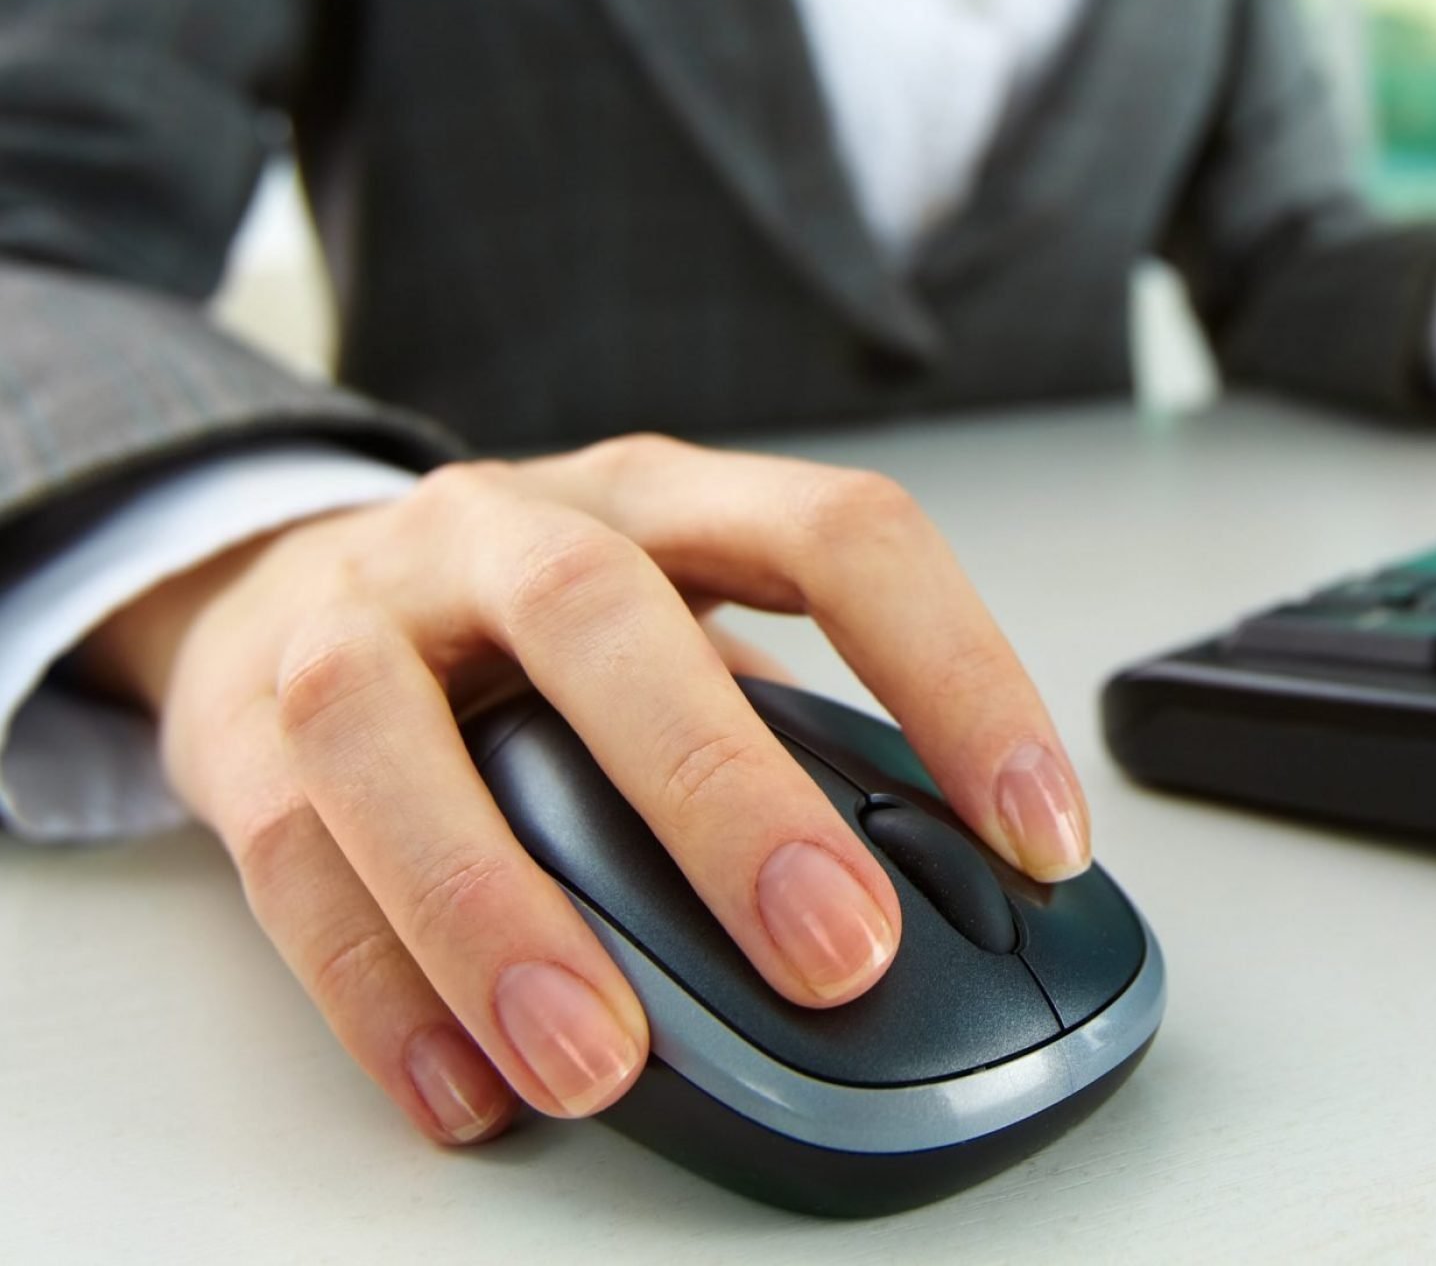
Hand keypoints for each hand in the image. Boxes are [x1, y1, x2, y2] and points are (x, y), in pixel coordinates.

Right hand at [74, 439, 1089, 1147]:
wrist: (288, 581)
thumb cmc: (525, 623)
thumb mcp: (675, 616)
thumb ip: (779, 717)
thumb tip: (935, 872)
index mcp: (660, 495)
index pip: (837, 533)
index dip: (953, 668)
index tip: (1039, 828)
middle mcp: (509, 527)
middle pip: (605, 618)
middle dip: (723, 789)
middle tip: (839, 952)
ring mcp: (363, 616)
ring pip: (405, 734)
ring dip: (506, 909)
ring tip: (604, 1063)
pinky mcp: (245, 726)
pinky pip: (292, 857)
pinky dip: (378, 987)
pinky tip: (468, 1091)